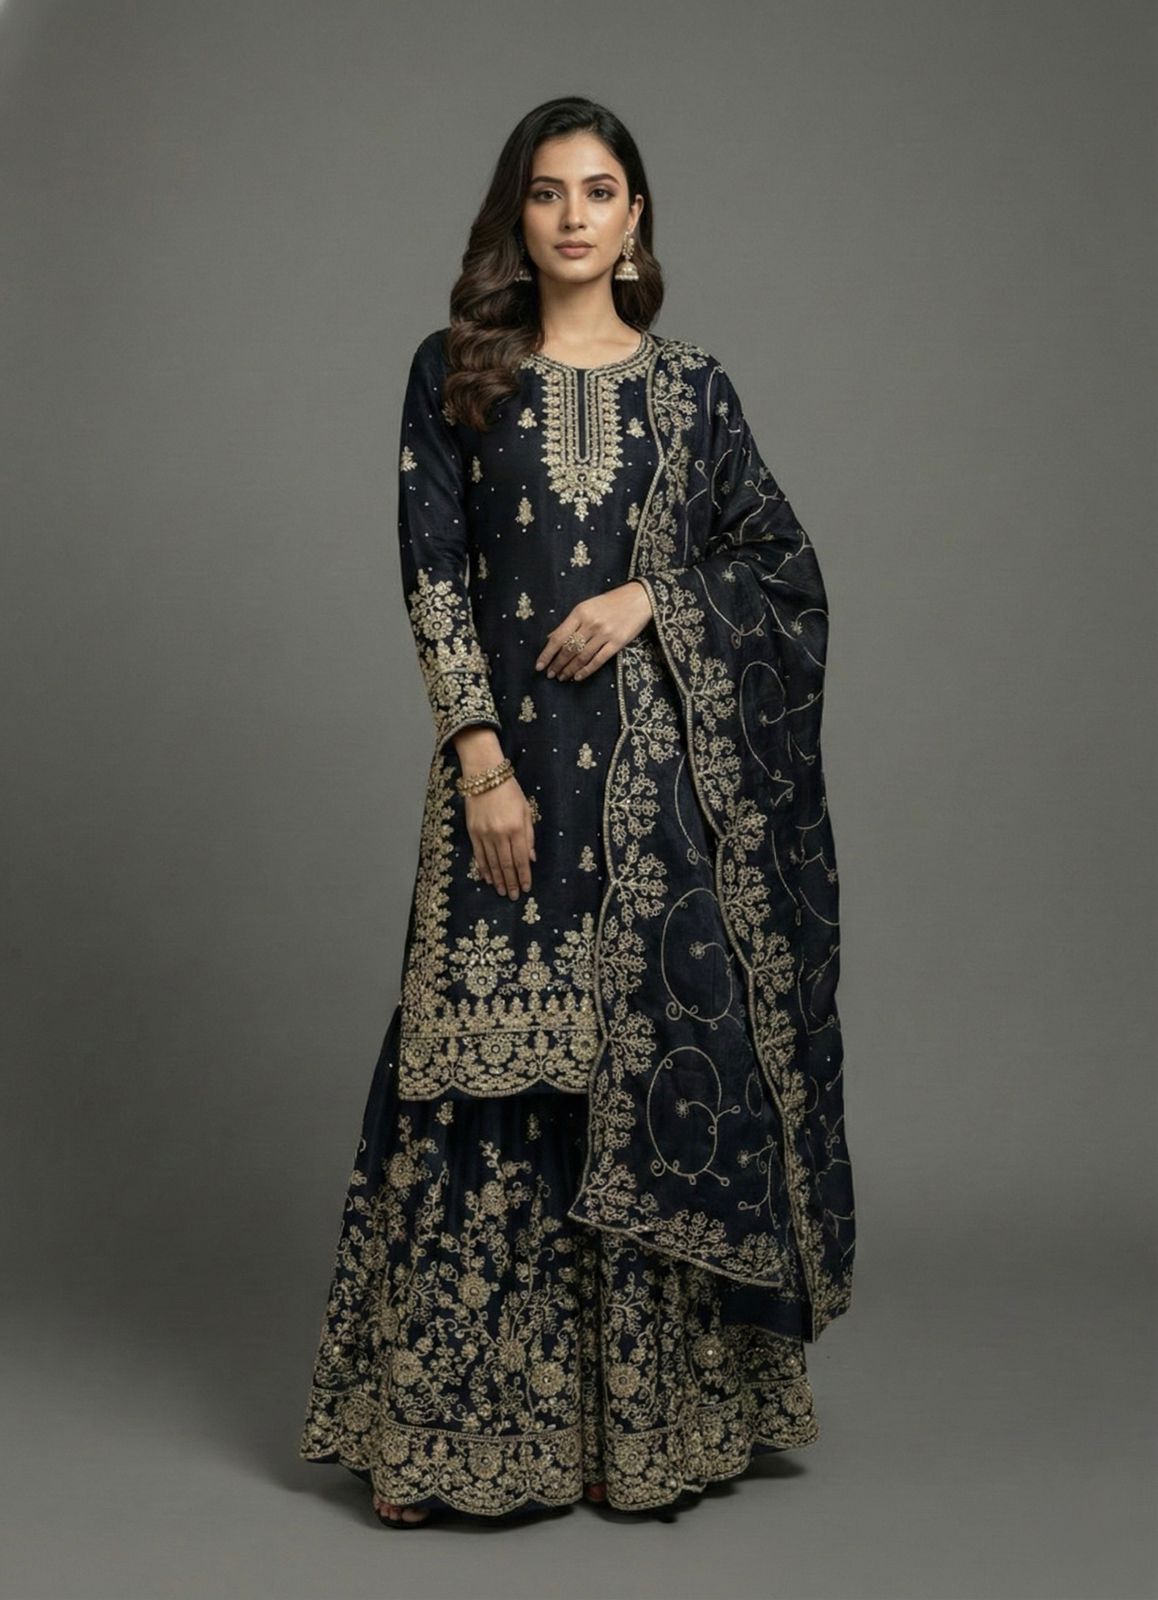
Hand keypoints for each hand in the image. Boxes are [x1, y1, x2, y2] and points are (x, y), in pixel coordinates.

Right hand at [463, 773, 535, 899]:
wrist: (484, 776)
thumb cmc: (509, 791)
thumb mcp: (525, 810)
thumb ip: (529, 835)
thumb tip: (530, 858)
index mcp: (516, 828)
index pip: (521, 859)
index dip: (524, 876)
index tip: (526, 888)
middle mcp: (500, 834)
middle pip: (506, 864)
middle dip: (511, 882)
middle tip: (513, 896)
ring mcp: (484, 834)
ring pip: (492, 863)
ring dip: (498, 879)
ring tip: (502, 891)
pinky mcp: (473, 832)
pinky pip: (479, 855)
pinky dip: (484, 868)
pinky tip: (487, 878)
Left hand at [536, 580, 653, 681]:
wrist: (639, 599)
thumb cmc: (610, 602)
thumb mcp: (586, 606)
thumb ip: (569, 623)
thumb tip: (551, 638)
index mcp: (580, 612)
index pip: (558, 637)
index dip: (547, 654)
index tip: (539, 665)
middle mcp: (591, 624)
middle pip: (569, 649)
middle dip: (557, 664)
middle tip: (550, 674)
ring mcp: (605, 634)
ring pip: (582, 657)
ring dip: (570, 669)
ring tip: (562, 677)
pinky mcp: (617, 643)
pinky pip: (598, 660)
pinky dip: (586, 670)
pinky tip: (578, 677)